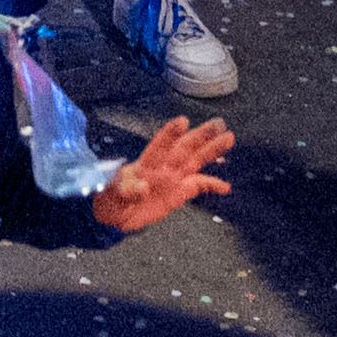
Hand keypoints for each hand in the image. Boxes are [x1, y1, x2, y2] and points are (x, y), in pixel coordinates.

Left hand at [90, 112, 233, 231]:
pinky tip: (225, 186)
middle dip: (200, 136)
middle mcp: (162, 167)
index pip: (159, 146)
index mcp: (145, 164)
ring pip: (195, 160)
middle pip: (184, 148)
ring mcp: (172, 178)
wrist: (114, 214)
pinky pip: (198, 185)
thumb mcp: (111, 194)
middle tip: (218, 123)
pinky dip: (212, 184)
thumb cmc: (108, 198)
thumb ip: (126, 190)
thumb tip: (142, 186)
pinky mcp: (179, 193)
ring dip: (211, 150)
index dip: (170, 134)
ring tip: (228, 138)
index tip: (182, 121)